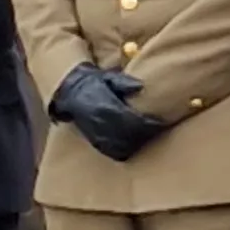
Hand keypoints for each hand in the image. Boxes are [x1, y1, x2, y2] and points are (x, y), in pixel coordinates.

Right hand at [49, 64, 168, 161]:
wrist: (70, 93)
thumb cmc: (94, 83)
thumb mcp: (108, 77)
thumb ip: (124, 82)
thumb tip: (141, 86)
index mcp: (107, 106)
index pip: (133, 120)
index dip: (149, 124)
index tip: (159, 123)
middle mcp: (102, 122)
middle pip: (130, 135)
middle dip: (145, 135)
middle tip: (156, 131)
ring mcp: (97, 133)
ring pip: (121, 146)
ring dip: (135, 144)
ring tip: (146, 139)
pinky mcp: (94, 140)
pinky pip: (111, 151)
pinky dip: (123, 151)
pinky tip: (131, 147)